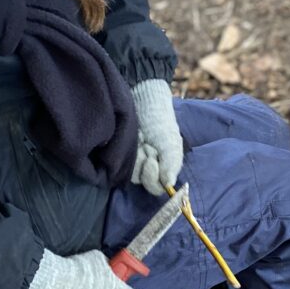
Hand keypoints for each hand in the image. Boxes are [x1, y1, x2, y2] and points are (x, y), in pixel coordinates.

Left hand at [130, 79, 183, 196]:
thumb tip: (169, 185)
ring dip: (135, 155)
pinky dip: (125, 149)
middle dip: (144, 163)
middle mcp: (146, 168)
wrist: (144, 101)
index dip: (153, 177)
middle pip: (142, 181)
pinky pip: (118, 161)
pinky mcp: (119, 153)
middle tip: (146, 146)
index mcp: (162, 168)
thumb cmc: (160, 122)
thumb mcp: (171, 143)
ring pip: (130, 172)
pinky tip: (130, 137)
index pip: (156, 187)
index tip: (152, 160)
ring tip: (139, 137)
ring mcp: (132, 161)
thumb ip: (171, 164)